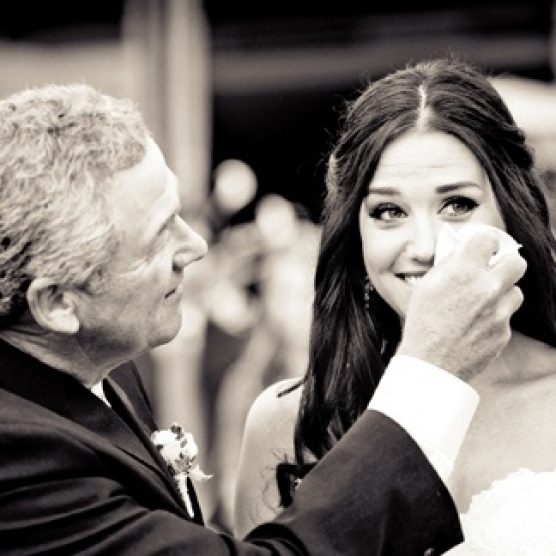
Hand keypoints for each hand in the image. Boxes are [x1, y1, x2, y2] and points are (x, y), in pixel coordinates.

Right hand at [397, 227, 525, 380]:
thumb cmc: (422, 324)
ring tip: (483, 303)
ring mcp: (499, 312)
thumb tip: (463, 253)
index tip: (481, 248)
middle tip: (493, 271)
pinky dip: (495, 319)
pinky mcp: (504, 333)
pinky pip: (507, 318)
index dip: (484, 243)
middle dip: (506, 264)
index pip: (488, 239)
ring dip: (502, 293)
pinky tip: (476, 326)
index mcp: (463, 271)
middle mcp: (486, 288)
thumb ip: (449, 266)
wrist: (429, 363)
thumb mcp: (426, 286)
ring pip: (516, 291)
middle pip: (517, 261)